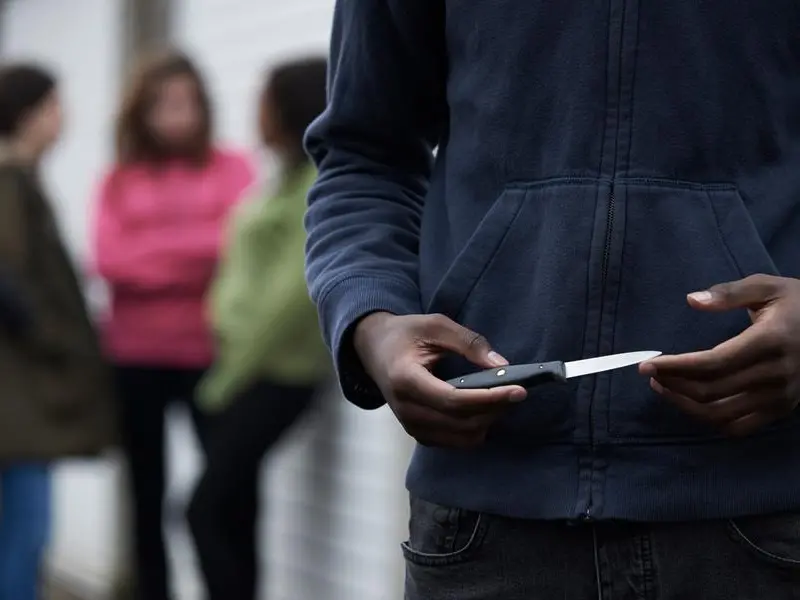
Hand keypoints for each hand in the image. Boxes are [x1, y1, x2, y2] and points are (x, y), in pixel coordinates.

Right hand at [353, 312, 526, 447]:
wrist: (374, 349)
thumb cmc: (405, 333)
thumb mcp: (435, 325)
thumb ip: (468, 342)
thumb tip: (501, 365)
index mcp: (406, 380)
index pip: (454, 401)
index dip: (490, 398)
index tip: (519, 390)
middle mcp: (406, 409)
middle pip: (462, 423)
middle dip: (495, 410)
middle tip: (516, 391)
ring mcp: (410, 425)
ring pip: (461, 438)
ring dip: (487, 421)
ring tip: (501, 399)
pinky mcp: (418, 433)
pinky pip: (454, 441)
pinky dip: (474, 429)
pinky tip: (484, 409)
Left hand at [640, 274, 799, 435]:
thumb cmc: (797, 303)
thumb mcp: (766, 286)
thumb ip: (729, 293)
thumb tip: (693, 300)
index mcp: (771, 341)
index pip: (713, 363)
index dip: (676, 367)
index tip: (648, 364)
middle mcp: (777, 373)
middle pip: (711, 390)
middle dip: (673, 384)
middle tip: (650, 374)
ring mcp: (781, 396)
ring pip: (720, 414)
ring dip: (684, 405)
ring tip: (663, 388)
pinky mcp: (782, 409)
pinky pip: (738, 426)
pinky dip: (709, 420)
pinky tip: (690, 404)